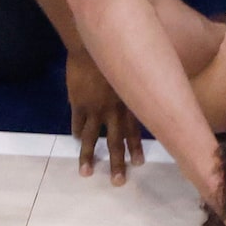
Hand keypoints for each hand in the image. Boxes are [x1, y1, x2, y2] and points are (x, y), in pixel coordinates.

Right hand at [68, 51, 144, 182]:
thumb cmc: (117, 50)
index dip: (135, 147)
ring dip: (89, 157)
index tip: (138, 164)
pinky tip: (77, 140)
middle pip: (115, 141)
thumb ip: (137, 82)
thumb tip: (148, 87)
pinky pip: (77, 123)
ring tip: (86, 173)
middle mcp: (112, 110)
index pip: (134, 130)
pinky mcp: (78, 103)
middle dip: (117, 163)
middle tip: (118, 182)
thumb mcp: (134, 66)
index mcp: (128, 102)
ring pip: (92, 138)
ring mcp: (93, 109)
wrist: (91, 43)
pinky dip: (77, 132)